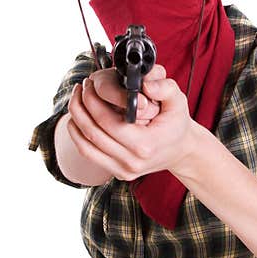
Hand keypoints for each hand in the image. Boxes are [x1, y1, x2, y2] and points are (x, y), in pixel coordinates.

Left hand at [66, 63, 197, 180]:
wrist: (181, 151)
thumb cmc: (176, 124)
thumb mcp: (178, 101)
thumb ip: (165, 87)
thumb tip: (145, 84)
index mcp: (145, 145)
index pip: (107, 122)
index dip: (93, 101)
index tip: (89, 85)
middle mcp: (132, 162)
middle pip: (92, 133)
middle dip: (80, 107)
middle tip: (79, 88)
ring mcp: (124, 171)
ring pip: (85, 146)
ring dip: (75, 121)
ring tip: (76, 101)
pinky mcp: (118, 173)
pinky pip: (89, 154)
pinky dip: (78, 136)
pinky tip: (78, 119)